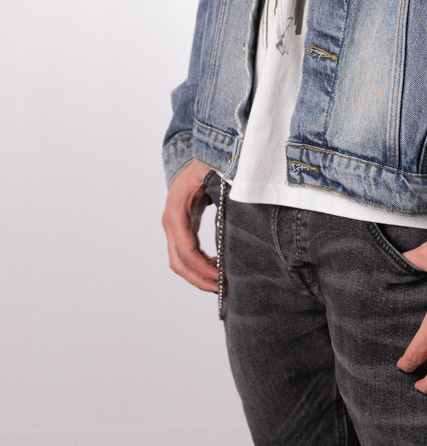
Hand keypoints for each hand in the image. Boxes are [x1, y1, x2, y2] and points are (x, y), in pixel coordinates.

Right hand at [162, 158, 218, 291]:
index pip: (186, 250)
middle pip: (178, 263)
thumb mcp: (211, 170)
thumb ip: (222, 179)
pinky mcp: (180, 228)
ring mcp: (173, 226)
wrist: (193, 156)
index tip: (221, 276)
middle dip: (199, 279)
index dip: (202, 267)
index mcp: (177, 211)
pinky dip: (198, 265)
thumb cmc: (204, 162)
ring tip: (221, 282)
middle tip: (222, 288)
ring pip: (179, 263)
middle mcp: (171, 222)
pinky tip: (215, 265)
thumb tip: (237, 186)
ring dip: (198, 276)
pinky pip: (184, 254)